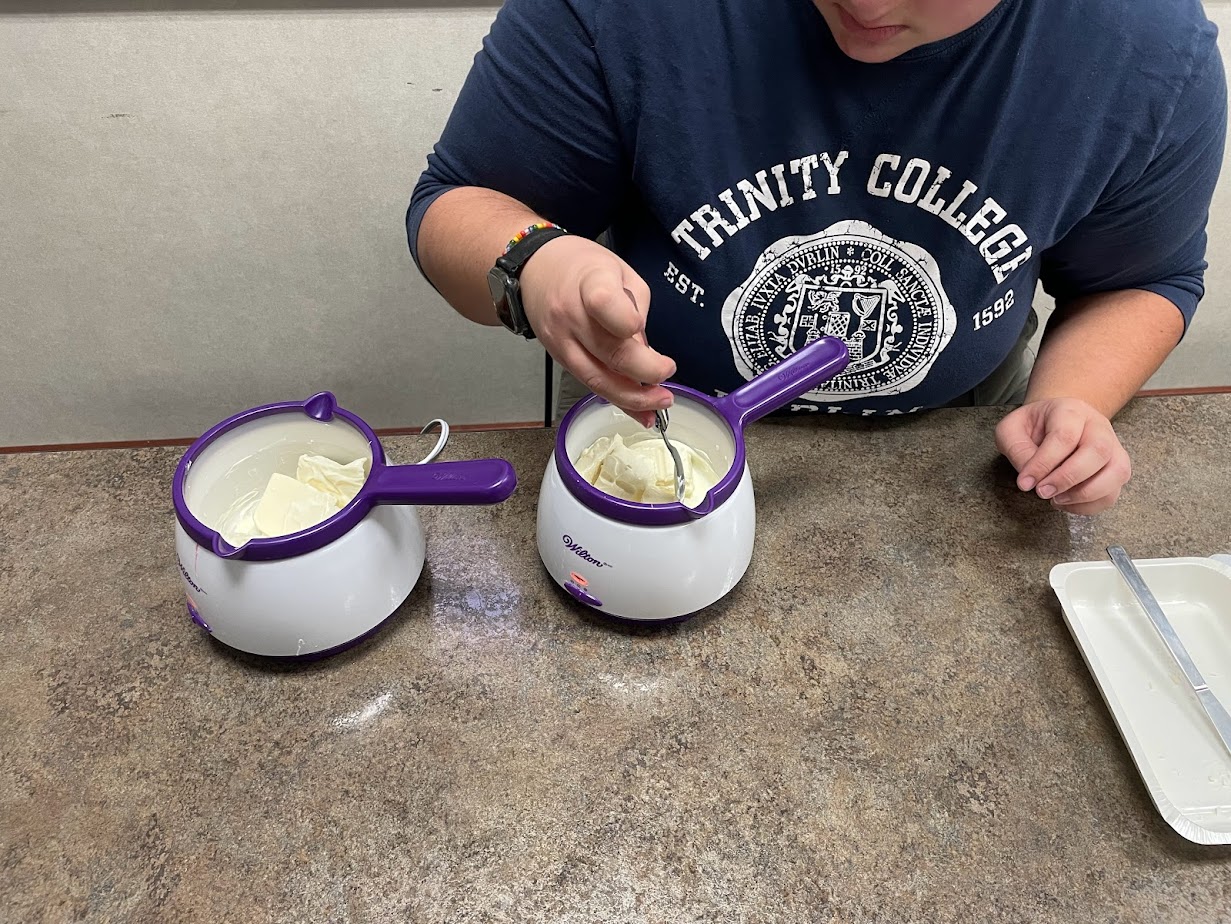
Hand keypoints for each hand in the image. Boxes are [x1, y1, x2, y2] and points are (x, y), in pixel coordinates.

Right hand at [519, 235, 674, 426]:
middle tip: (667, 382)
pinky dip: (617, 400)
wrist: (535, 270)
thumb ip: (638, 310)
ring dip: (632, 398)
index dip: (627, 323)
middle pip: (609, 353)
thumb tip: (647, 352)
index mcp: (591, 282)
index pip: (605, 304)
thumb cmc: (582, 267)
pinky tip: (639, 411)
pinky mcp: (559, 358)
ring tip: (659, 404)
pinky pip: (590, 384)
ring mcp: (561, 340)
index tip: (645, 333)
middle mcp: (571, 314)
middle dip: (645, 374)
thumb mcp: (621, 273)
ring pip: (597, 379)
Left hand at [994, 397, 1131, 514]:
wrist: (1054, 422)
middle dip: (1068, 478)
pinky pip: (1113, 492)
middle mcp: (1098, 426)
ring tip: (1056, 500)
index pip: (1064, 436)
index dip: (1043, 464)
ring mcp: (1113, 447)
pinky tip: (1067, 503)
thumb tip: (1030, 478)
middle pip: (1098, 451)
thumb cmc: (1032, 427)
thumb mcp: (1011, 430)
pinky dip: (1090, 505)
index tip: (1024, 483)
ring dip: (1085, 494)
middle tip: (1042, 492)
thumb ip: (1016, 449)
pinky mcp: (1117, 469)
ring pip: (1116, 473)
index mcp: (1071, 411)